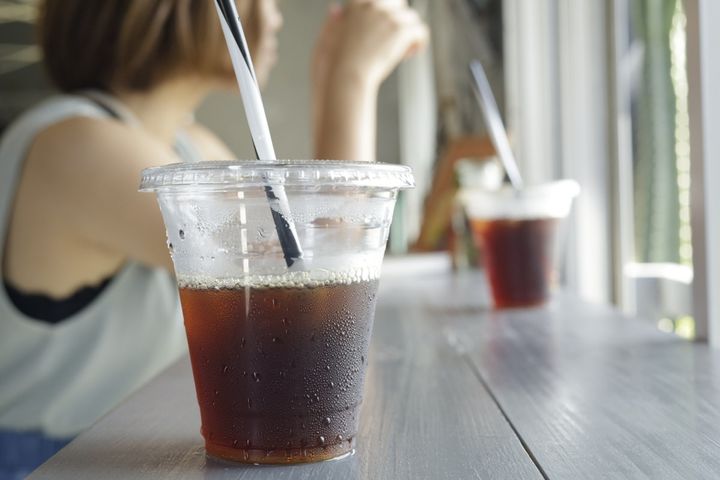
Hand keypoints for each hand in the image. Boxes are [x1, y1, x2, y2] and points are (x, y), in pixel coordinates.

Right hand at [312, 0, 428, 161]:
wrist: (346, 77)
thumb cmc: (335, 65)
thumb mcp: (328, 38)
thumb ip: (334, 22)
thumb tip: (336, 9)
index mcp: (355, 4)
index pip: (380, 1)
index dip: (385, 15)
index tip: (384, 33)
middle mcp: (372, 4)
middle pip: (398, 3)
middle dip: (399, 21)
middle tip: (395, 42)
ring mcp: (387, 15)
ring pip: (411, 18)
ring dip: (409, 34)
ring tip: (402, 52)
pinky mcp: (400, 29)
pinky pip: (421, 30)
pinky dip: (419, 43)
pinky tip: (409, 55)